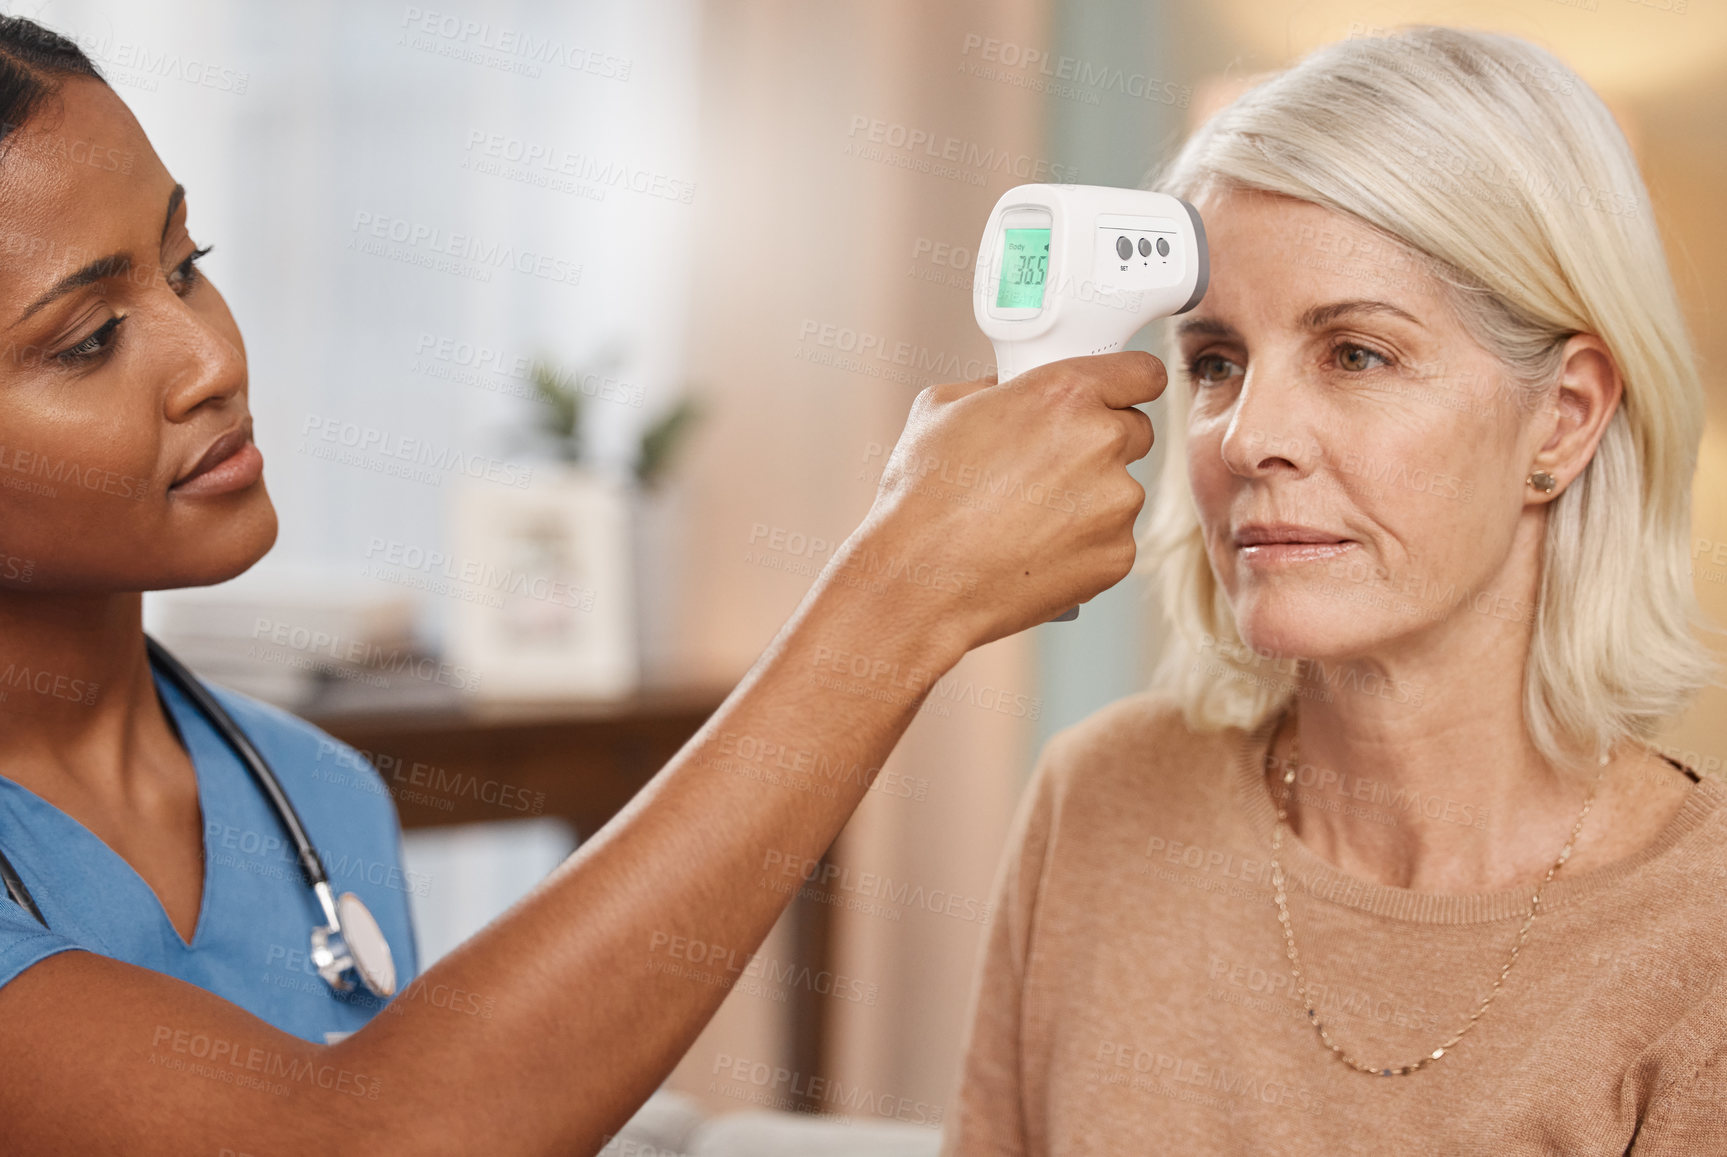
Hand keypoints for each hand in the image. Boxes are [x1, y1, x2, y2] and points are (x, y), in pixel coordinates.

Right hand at [830, 351, 1165, 653]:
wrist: (920, 581)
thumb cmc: (922, 495)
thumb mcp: (941, 408)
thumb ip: (997, 387)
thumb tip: (1013, 390)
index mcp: (1066, 394)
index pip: (1142, 373)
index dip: (1128, 384)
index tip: (1119, 397)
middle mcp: (1102, 442)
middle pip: (1136, 432)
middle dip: (1102, 444)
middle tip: (1050, 467)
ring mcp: (1116, 503)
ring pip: (1121, 491)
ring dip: (1091, 499)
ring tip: (1028, 519)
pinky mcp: (1117, 555)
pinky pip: (1112, 539)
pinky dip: (1084, 544)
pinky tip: (1035, 550)